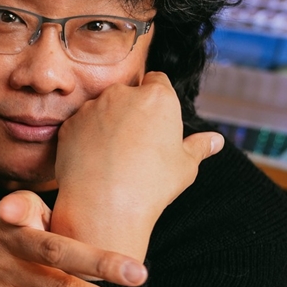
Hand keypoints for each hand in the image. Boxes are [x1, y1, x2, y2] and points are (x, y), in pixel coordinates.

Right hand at [0, 191, 146, 286]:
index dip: (94, 258)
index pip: (58, 247)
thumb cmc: (6, 228)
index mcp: (14, 230)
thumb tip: (65, 199)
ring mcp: (6, 286)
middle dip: (103, 283)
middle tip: (141, 281)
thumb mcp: (14, 207)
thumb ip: (38, 206)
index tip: (133, 265)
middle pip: (60, 278)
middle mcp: (8, 259)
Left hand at [48, 72, 222, 263]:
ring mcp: (93, 107)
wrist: (104, 205)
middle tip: (138, 144)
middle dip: (133, 110)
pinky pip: (82, 125)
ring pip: (104, 108)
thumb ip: (199, 147)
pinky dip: (88, 138)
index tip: (158, 121)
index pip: (158, 81)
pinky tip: (96, 162)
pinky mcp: (70, 125)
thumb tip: (216, 141)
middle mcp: (123, 94)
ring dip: (109, 123)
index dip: (159, 100)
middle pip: (130, 93)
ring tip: (115, 156)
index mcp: (158, 98)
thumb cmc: (152, 185)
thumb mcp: (185, 166)